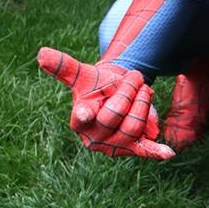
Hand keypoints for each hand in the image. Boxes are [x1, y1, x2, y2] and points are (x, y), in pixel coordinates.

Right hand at [37, 47, 174, 159]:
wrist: (115, 95)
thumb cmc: (97, 85)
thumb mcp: (83, 74)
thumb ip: (64, 66)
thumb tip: (41, 54)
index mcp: (79, 119)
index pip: (84, 116)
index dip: (85, 114)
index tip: (86, 112)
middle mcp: (94, 138)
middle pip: (117, 114)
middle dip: (129, 90)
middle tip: (135, 76)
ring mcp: (114, 146)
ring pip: (135, 124)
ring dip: (143, 101)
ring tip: (142, 89)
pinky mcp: (133, 148)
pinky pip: (145, 149)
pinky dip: (156, 151)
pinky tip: (167, 153)